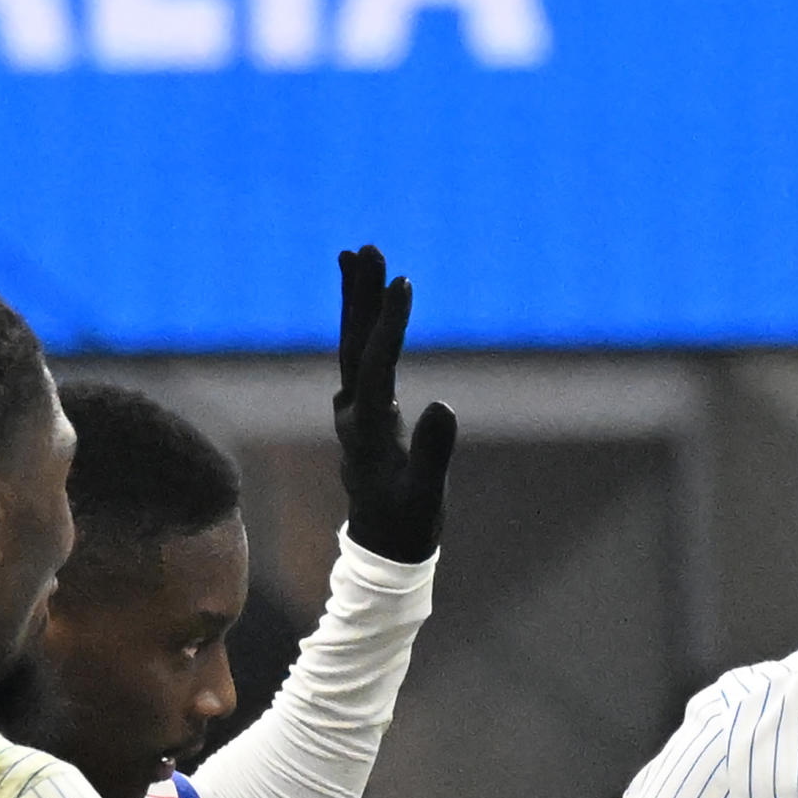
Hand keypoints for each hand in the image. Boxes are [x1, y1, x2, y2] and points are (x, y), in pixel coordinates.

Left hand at [333, 245, 454, 562]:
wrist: (382, 548)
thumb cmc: (408, 524)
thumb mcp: (426, 494)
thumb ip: (434, 452)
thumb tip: (445, 405)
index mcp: (368, 430)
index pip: (377, 364)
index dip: (389, 322)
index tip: (402, 281)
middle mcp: (352, 413)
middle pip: (354, 342)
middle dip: (361, 295)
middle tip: (365, 248)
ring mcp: (352, 409)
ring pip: (352, 344)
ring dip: (356, 299)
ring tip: (357, 254)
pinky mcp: (361, 409)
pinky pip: (358, 355)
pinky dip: (361, 323)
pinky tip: (364, 301)